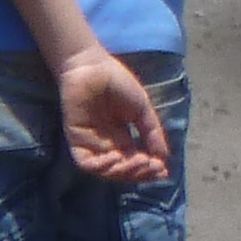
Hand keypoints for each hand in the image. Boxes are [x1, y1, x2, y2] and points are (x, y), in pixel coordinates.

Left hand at [53, 48, 171, 186]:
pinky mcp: (76, 140)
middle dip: (138, 173)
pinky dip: (101, 167)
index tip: (163, 171)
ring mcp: (91, 144)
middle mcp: (107, 145)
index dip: (148, 170)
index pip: (135, 162)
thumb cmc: (118, 83)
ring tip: (137, 161)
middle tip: (152, 166)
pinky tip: (115, 157)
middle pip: (122, 170)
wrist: (93, 68)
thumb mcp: (142, 109)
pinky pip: (85, 163)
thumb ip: (151, 132)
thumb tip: (165, 157)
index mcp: (122, 138)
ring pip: (105, 171)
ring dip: (122, 172)